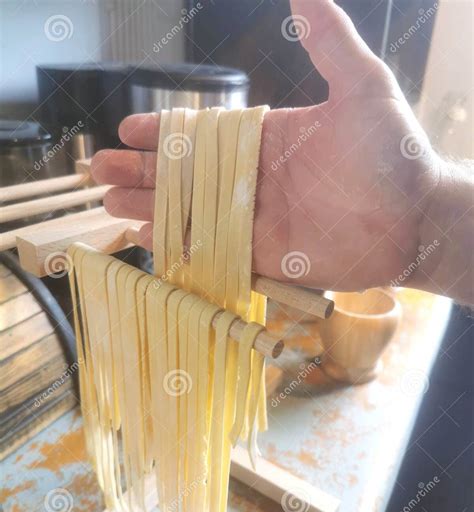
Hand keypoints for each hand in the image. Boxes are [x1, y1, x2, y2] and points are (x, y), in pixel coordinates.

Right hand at [91, 0, 441, 291]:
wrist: (416, 219)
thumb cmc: (392, 154)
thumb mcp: (361, 86)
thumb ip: (328, 41)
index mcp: (267, 138)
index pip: (203, 134)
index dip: (164, 133)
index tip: (127, 130)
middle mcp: (254, 179)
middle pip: (186, 175)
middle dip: (141, 173)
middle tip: (100, 172)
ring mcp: (256, 219)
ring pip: (190, 213)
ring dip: (149, 209)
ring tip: (109, 205)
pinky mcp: (264, 256)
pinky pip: (212, 251)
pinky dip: (179, 247)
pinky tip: (147, 241)